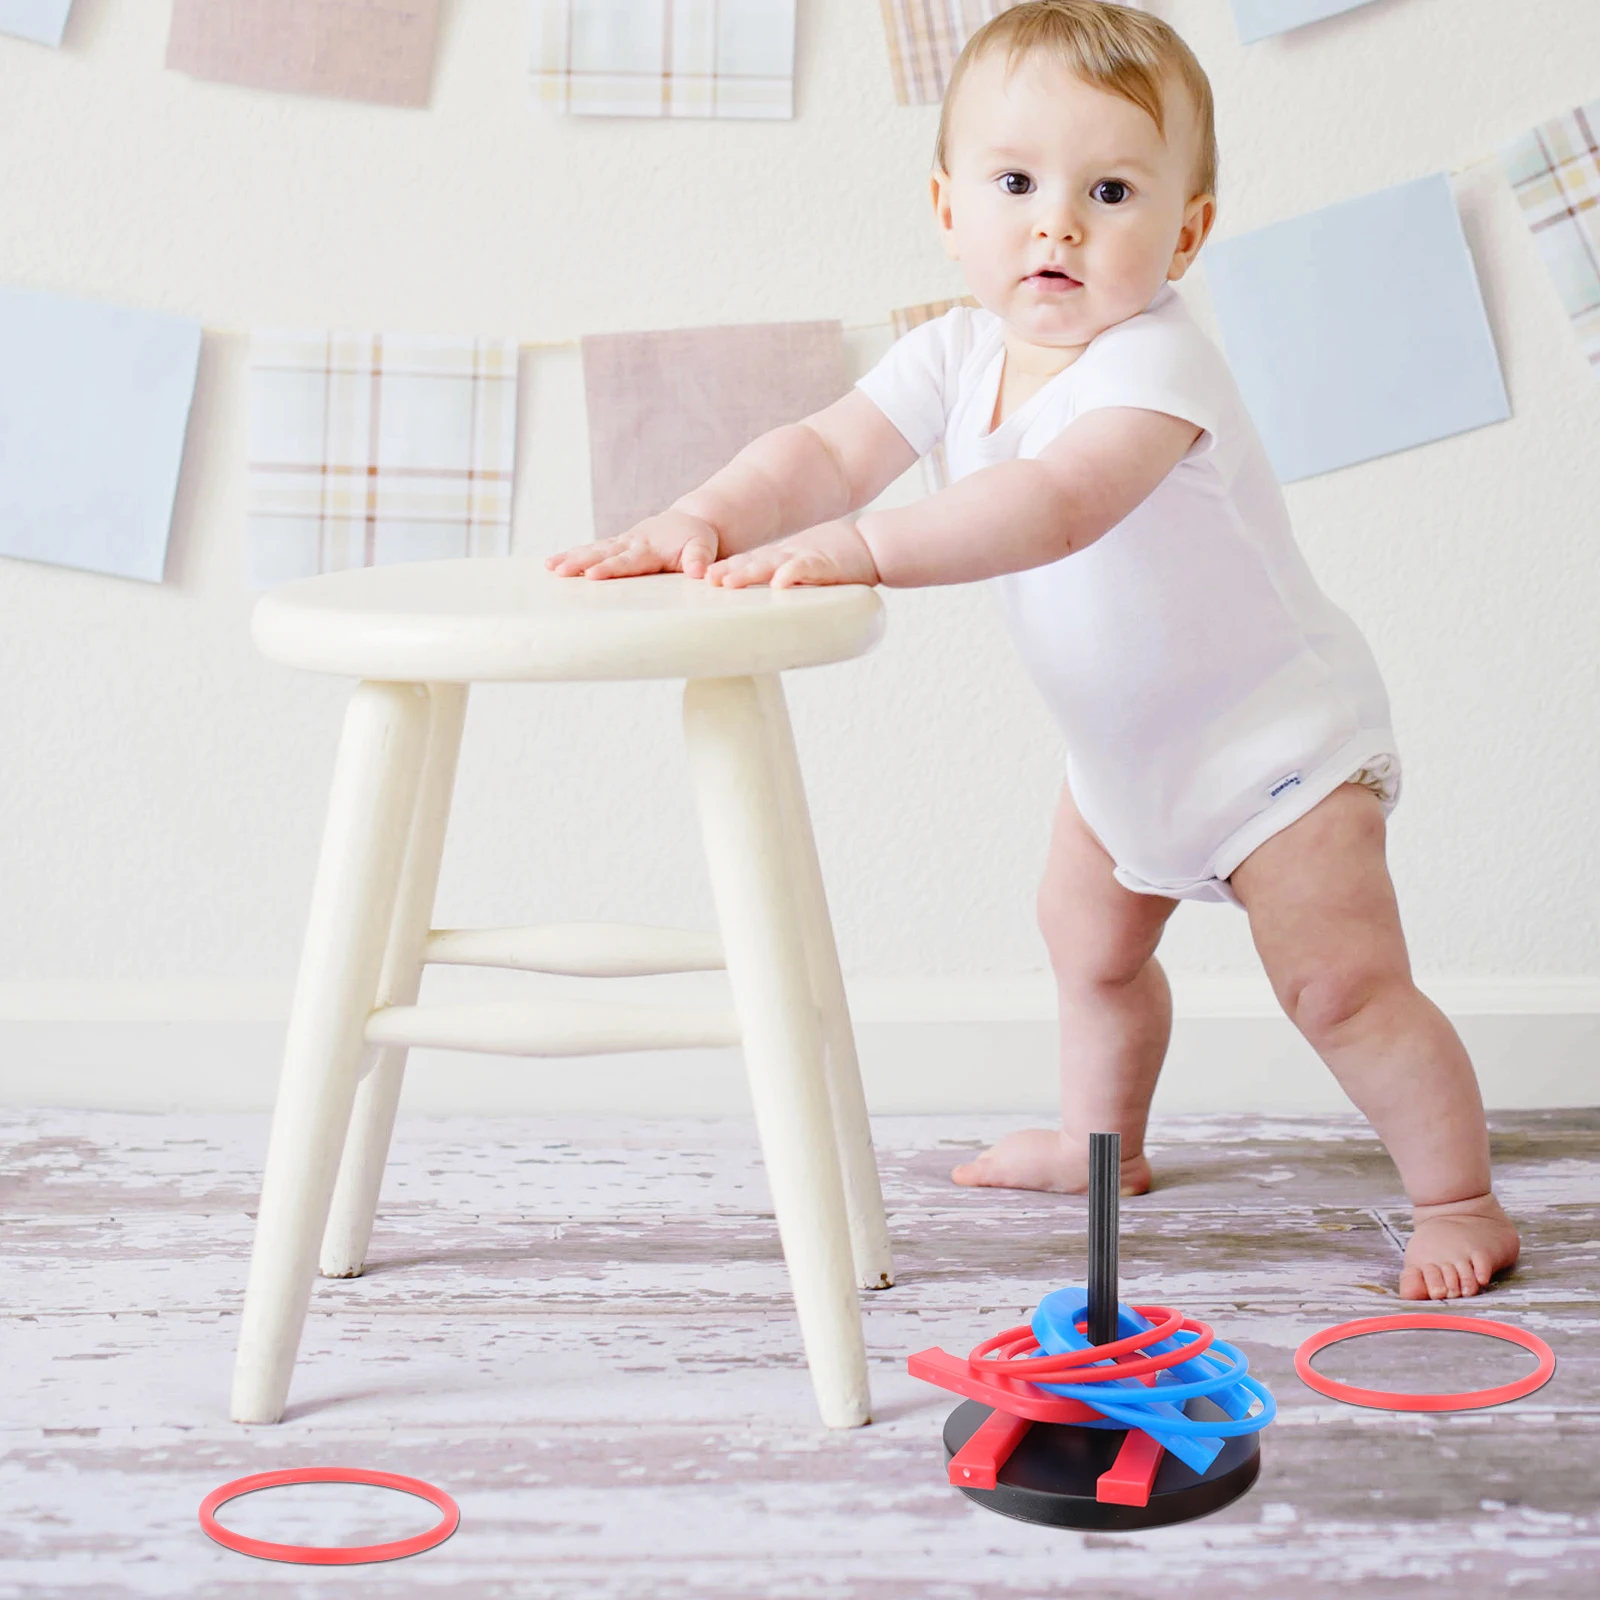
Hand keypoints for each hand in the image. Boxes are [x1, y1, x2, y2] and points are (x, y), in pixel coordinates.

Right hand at [544, 508, 718, 579]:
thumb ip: (699, 558)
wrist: (689, 522)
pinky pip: (591, 549)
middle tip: (559, 570)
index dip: (610, 568)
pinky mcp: (615, 545)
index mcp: (650, 548)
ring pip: (592, 549)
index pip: (628, 561)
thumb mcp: (703, 547)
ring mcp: (621, 543)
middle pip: (602, 553)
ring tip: (549, 568)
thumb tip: (698, 572)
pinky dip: (572, 555)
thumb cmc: (697, 540)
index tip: (592, 575)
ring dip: (570, 558)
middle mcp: (631, 543)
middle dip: (580, 562)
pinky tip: (551, 564)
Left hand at [703, 520, 879, 589]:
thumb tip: (760, 597)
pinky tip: (780, 582)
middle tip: (707, 580)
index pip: (747, 564)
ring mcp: (804, 559)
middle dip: (728, 571)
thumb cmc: (835, 561)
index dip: (725, 570)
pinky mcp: (825, 565)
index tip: (702, 580)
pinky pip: (806, 569)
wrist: (869, 545)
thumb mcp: (801, 569)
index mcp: (780, 561)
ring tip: (728, 581)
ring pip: (771, 565)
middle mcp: (787, 559)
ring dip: (749, 573)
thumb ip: (782, 579)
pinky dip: (792, 574)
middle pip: (752, 563)